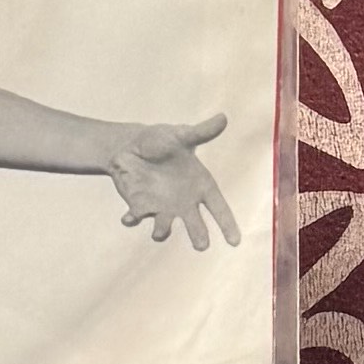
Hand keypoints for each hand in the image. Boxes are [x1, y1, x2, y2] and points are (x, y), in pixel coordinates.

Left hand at [94, 111, 234, 246]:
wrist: (131, 145)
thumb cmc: (160, 140)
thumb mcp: (181, 135)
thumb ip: (201, 132)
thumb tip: (223, 118)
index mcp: (199, 185)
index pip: (218, 207)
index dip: (227, 224)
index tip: (235, 241)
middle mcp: (183, 201)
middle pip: (195, 225)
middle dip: (198, 236)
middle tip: (202, 245)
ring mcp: (161, 207)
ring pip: (164, 228)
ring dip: (162, 231)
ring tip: (159, 232)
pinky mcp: (140, 206)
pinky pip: (137, 218)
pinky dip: (132, 219)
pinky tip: (128, 217)